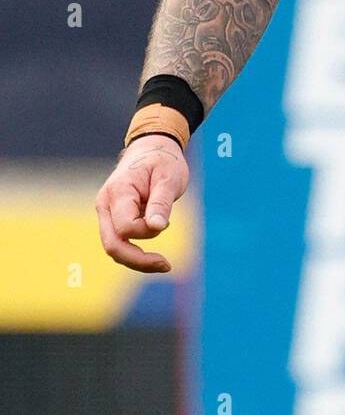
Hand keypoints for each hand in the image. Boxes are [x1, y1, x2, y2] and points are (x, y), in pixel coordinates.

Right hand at [95, 134, 188, 272]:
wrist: (152, 148)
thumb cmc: (163, 161)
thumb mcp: (169, 177)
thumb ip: (161, 203)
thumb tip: (156, 228)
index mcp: (118, 192)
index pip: (126, 227)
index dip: (146, 231)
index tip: (166, 222)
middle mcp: (105, 204)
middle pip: (112, 245)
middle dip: (138, 261)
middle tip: (167, 266)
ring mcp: (106, 212)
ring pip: (114, 247)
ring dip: (137, 257)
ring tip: (163, 263)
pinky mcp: (113, 218)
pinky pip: (120, 241)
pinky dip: (136, 249)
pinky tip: (156, 244)